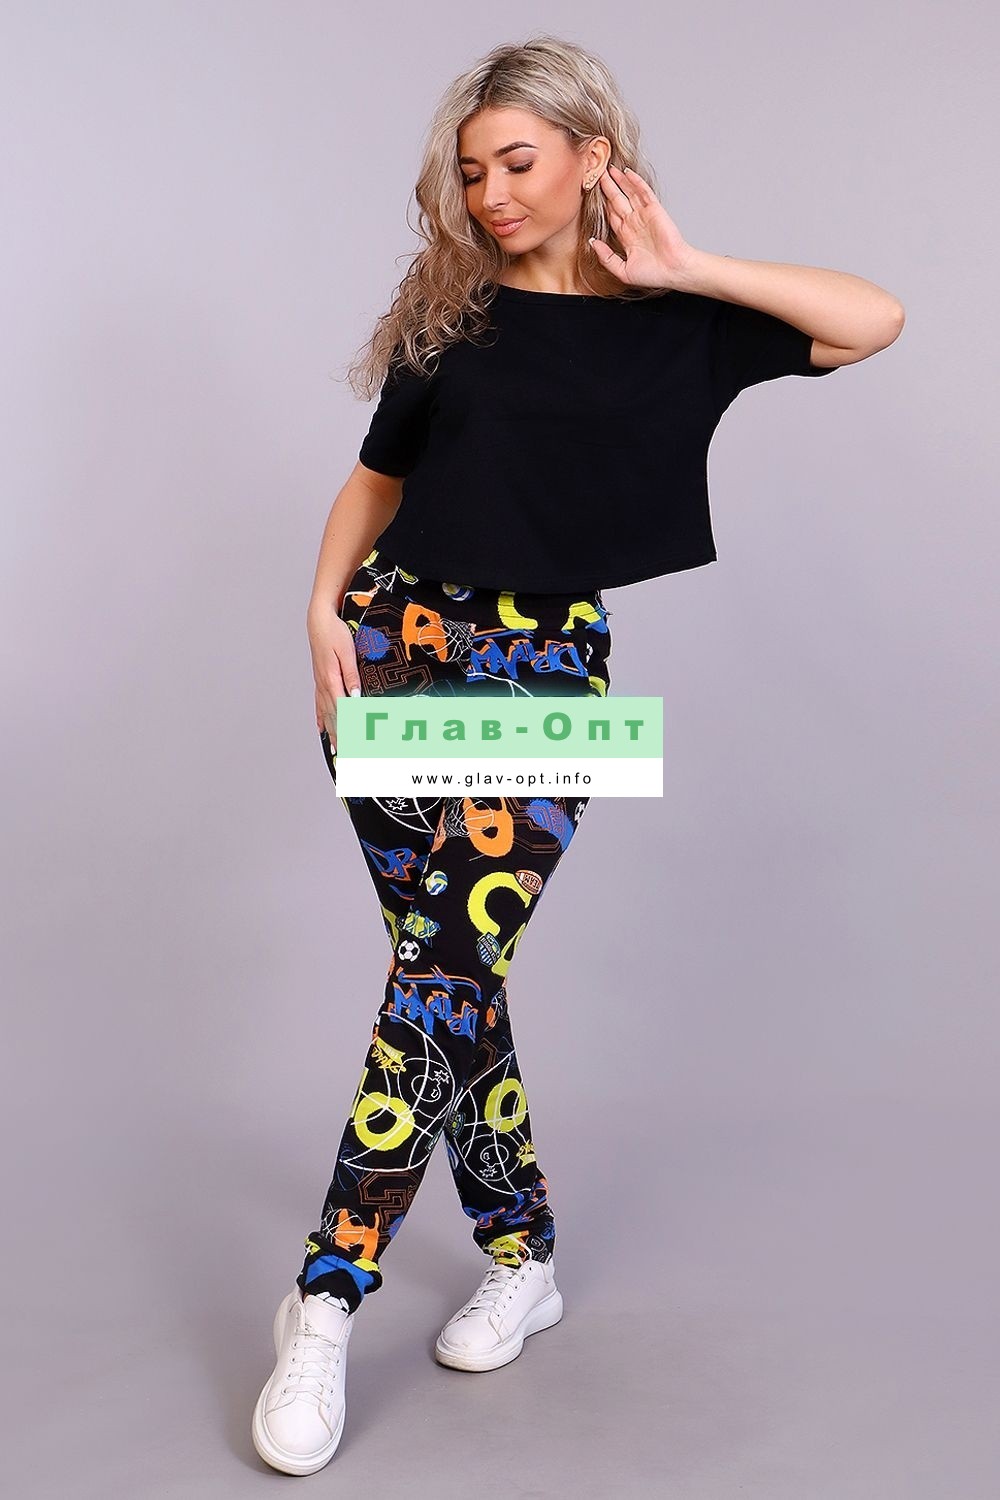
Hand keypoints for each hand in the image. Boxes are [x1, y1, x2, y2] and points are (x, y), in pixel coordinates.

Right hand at [308, 609, 362, 750]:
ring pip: (326, 714)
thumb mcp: (347, 652)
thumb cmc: (335, 633)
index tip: (355, 746)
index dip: (349, 730)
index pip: (342, 712)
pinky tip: (322, 729)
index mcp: (332, 680)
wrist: (319, 621)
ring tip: (336, 750)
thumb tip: (355, 698)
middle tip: (347, 757)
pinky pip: (319, 704)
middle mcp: (324, 686)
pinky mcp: (320, 680)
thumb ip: (351, 676)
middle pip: (334, 718)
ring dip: (331, 733)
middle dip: (341, 738)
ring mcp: (320, 684)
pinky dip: (321, 719)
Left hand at [588, 164, 695, 290]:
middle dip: (607, 188)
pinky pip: (643, 192)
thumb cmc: (653, 274)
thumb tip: (592, 243)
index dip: (601, 204)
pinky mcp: (654, 210)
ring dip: (618, 181)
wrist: (673, 271)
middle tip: (596, 174)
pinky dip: (635, 182)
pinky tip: (626, 172)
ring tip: (608, 168)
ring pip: (628, 193)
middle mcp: (634, 223)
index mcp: (626, 236)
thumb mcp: (622, 270)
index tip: (589, 195)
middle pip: (616, 200)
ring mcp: (644, 215)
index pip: (610, 215)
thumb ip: (606, 257)